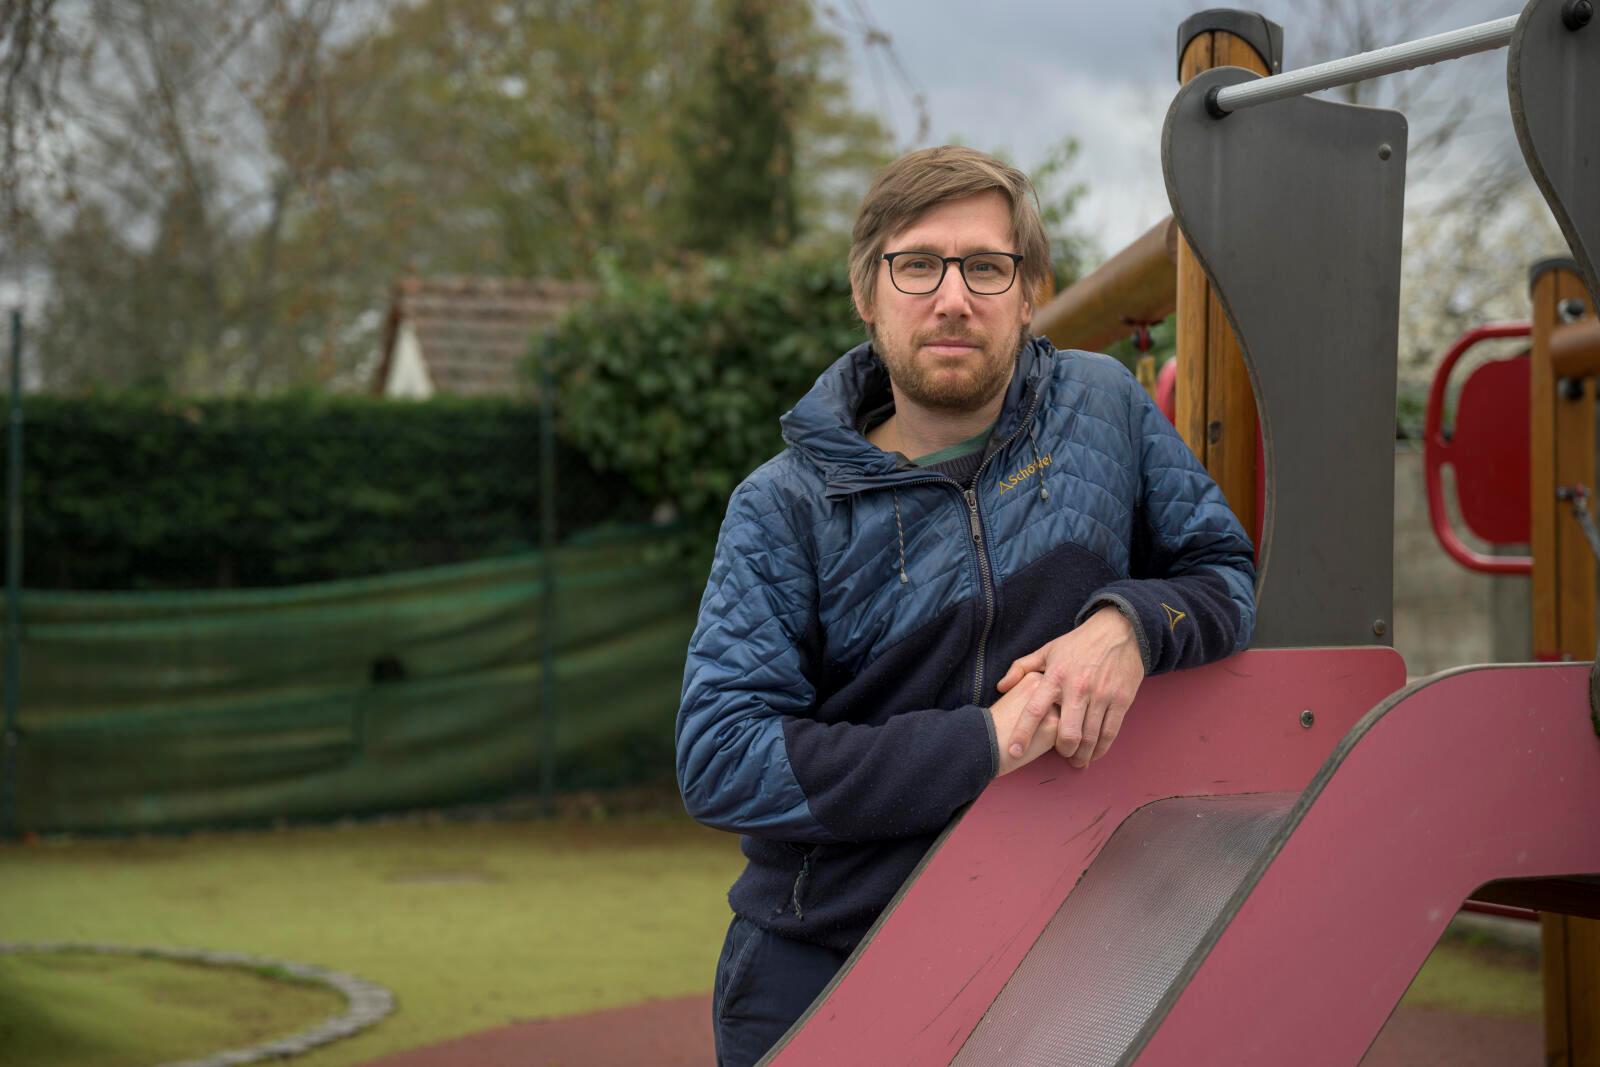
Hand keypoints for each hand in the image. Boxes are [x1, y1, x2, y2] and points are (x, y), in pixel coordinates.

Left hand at [995, 607, 1144, 768]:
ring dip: (1082, 754)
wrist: (1119, 631)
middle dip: (1063, 750)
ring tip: (1077, 759)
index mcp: (1055, 676)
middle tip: (1061, 754)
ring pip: (1090, 737)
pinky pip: (1110, 732)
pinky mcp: (1121, 700)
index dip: (1022, 733)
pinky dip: (1102, 748)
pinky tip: (1095, 752)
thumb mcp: (1047, 650)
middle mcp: (1078, 688)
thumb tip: (1001, 687)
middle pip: (1067, 733)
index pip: (1035, 710)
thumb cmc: (1079, 643)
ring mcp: (1101, 695)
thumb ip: (1021, 668)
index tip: (1014, 751)